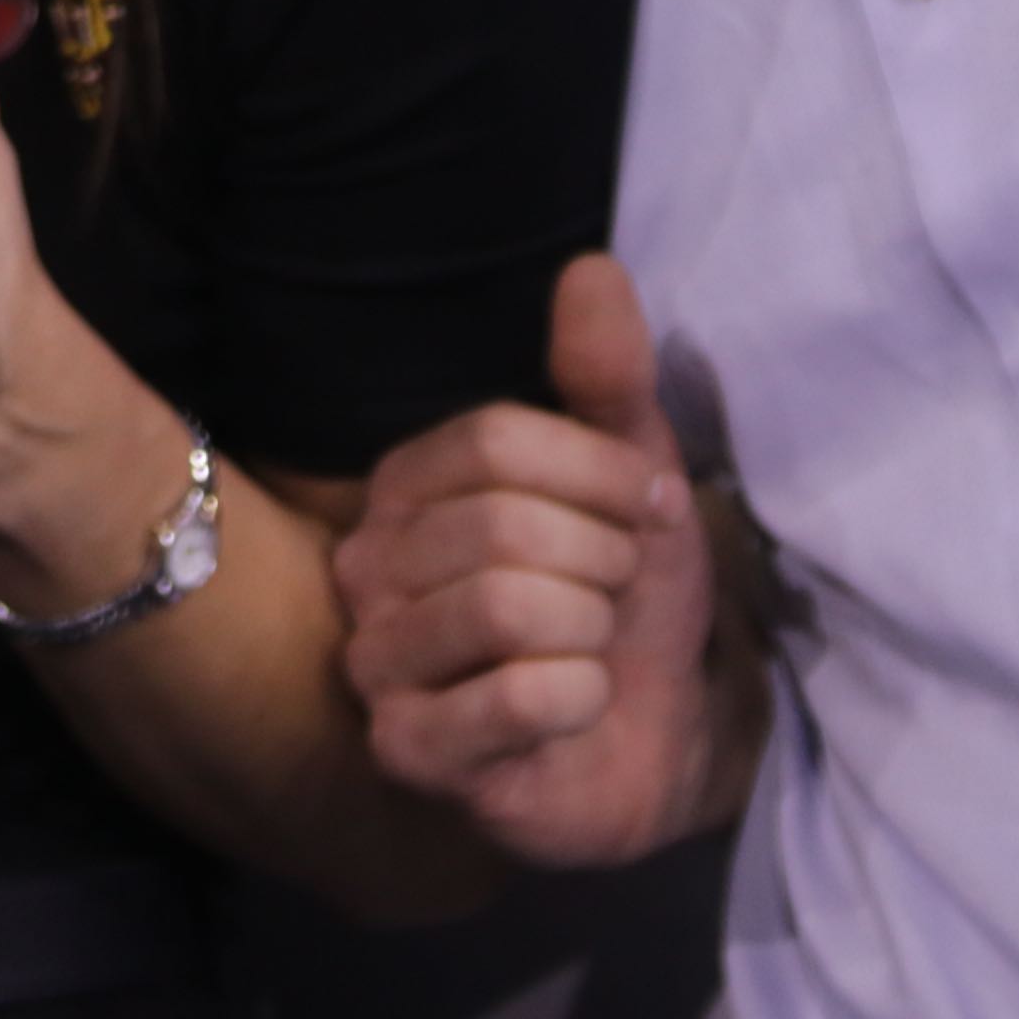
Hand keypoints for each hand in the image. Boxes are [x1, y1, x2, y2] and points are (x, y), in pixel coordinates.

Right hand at [331, 255, 738, 867]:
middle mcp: (366, 567)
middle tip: (614, 596)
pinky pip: (512, 699)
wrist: (651, 737)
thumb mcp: (631, 478)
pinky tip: (579, 707)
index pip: (491, 440)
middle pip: (499, 524)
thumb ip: (607, 378)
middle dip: (601, 562)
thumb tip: (592, 267)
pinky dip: (580, 697)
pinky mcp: (409, 752)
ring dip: (591, 632)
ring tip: (592, 650)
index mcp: (406, 487)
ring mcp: (376, 664)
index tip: (646, 512)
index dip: (599, 474)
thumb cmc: (623, 598)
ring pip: (501, 606)